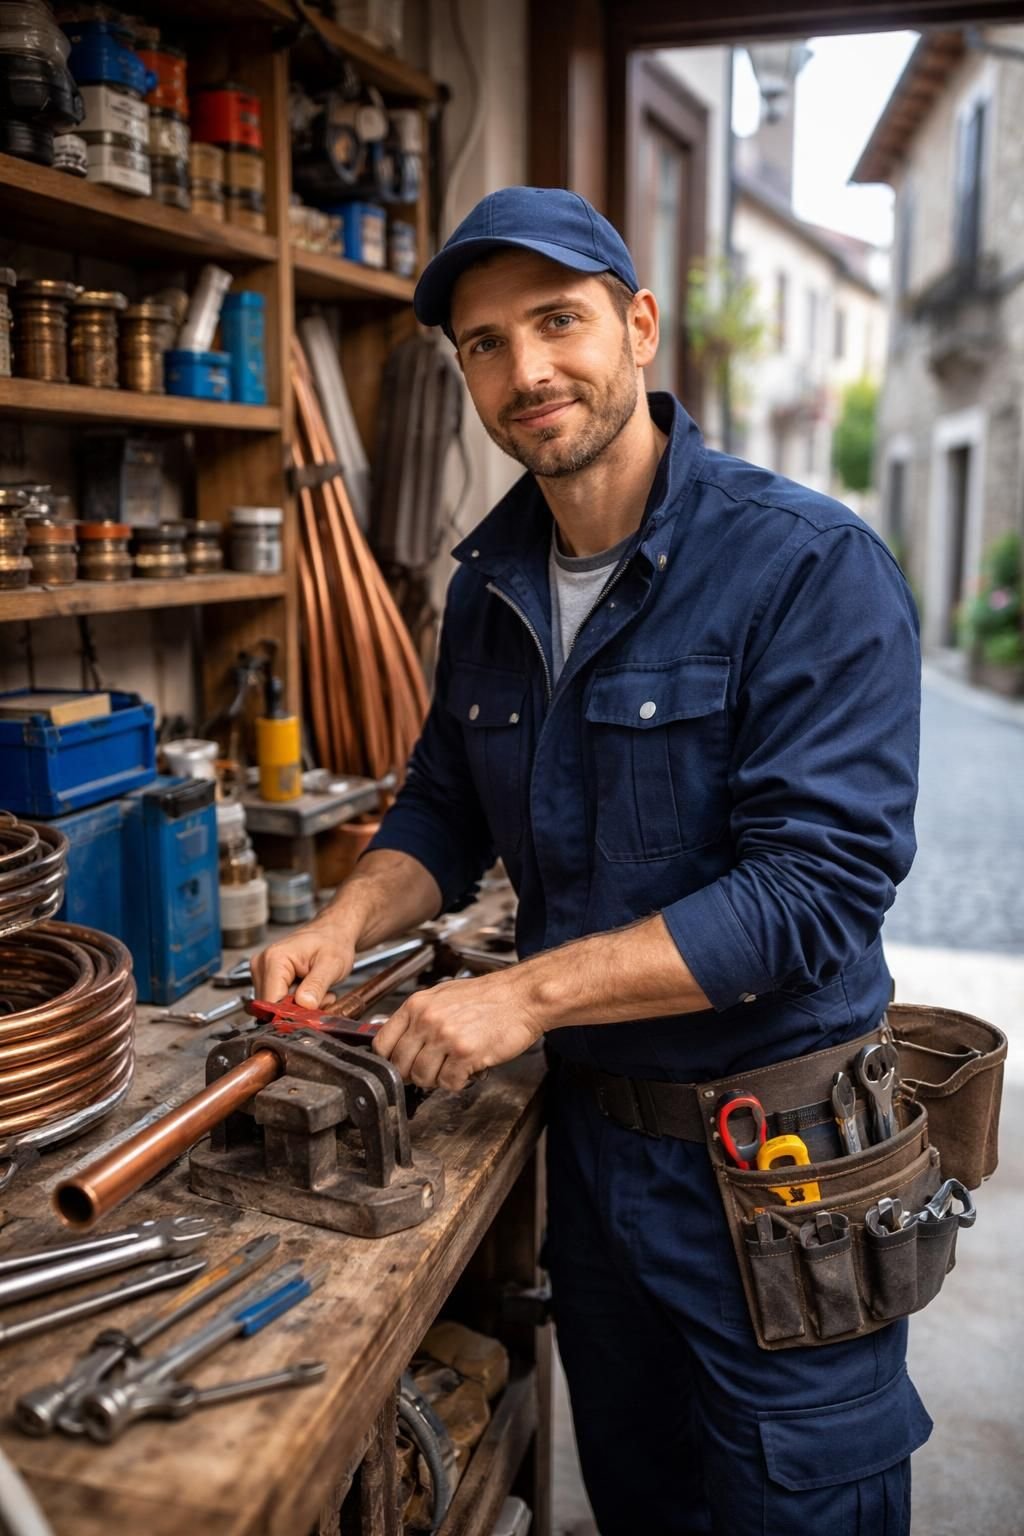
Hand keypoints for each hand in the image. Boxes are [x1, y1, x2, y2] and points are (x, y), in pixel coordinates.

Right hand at [251, 917, 355, 1006]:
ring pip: (275, 1006)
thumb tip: (305, 1005)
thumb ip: (317, 985)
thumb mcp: (332, 964)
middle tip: (321, 997)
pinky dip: (295, 1002)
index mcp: (274, 959)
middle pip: (272, 1006)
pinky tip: (309, 990)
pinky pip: (277, 1001)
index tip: (312, 1014)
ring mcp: (262, 971)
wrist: (333, 932)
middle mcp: (262, 964)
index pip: (271, 1002)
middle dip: (298, 1010)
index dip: (291, 1014)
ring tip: (317, 990)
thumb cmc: (333, 942)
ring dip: (298, 1006)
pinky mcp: (267, 978)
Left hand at [372, 966, 545, 1091]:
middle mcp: (427, 1020)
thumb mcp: (442, 995)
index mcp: (417, 1005)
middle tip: (432, 1068)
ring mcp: (445, 1037)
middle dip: (414, 1073)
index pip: (382, 1044)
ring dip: (437, 1078)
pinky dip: (458, 1081)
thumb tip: (398, 1040)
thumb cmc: (488, 996)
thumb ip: (418, 1016)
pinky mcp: (465, 1054)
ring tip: (453, 1066)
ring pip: (421, 1078)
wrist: (522, 996)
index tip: (400, 1064)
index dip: (390, 1060)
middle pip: (399, 1066)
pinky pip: (448, 1083)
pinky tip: (467, 1068)